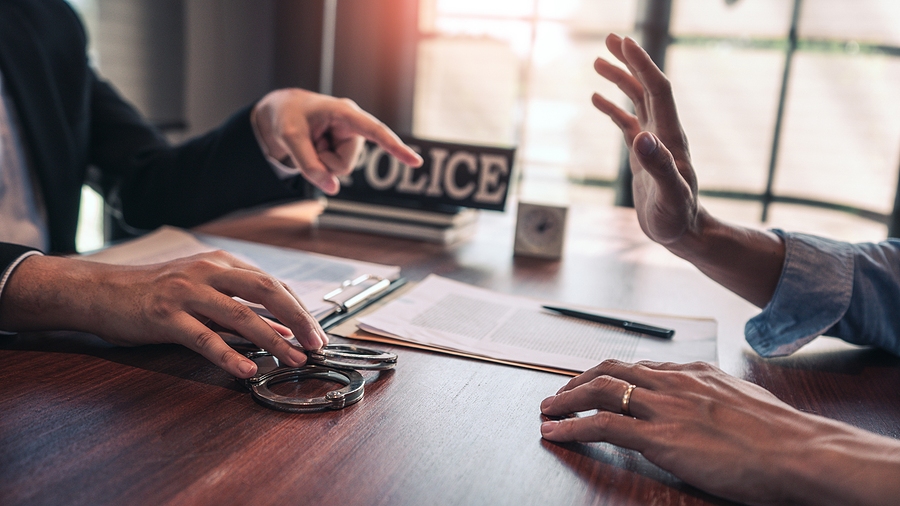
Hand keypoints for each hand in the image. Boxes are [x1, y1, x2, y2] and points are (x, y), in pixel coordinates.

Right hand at [0, 252, 329, 378]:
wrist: (101, 291)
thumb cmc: (155, 293)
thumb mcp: (203, 294)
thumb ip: (241, 309)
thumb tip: (282, 329)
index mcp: (221, 263)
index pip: (272, 284)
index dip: (298, 309)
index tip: (316, 332)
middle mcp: (208, 272)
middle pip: (266, 291)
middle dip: (298, 319)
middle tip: (317, 344)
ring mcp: (186, 292)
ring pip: (241, 316)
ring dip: (273, 340)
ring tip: (294, 360)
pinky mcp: (166, 316)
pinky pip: (205, 338)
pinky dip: (229, 357)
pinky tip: (248, 371)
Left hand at [251, 88, 422, 194]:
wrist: (282, 112)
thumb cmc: (287, 117)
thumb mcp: (289, 138)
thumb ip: (308, 165)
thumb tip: (332, 190)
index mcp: (345, 112)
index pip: (375, 131)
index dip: (395, 147)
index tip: (416, 162)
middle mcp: (353, 126)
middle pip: (345, 165)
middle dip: (324, 164)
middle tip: (308, 144)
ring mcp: (350, 139)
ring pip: (341, 170)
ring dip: (321, 163)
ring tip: (312, 142)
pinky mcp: (346, 148)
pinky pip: (336, 170)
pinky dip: (321, 164)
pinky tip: (316, 146)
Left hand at [540, 359, 899, 504]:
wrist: (799, 451)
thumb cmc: (782, 435)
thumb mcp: (744, 402)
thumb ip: (715, 398)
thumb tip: (704, 407)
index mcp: (693, 373)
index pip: (638, 367)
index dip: (608, 374)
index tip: (591, 383)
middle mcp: (673, 381)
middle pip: (610, 369)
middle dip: (577, 381)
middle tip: (558, 395)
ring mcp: (664, 407)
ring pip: (599, 390)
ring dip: (565, 400)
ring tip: (546, 411)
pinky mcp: (658, 436)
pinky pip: (602, 425)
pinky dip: (571, 427)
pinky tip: (555, 433)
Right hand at [592, 34, 701, 247]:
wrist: (683, 234)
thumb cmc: (678, 218)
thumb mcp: (669, 195)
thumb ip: (658, 166)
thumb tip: (642, 137)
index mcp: (670, 137)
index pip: (658, 90)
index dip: (642, 64)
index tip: (624, 43)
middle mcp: (663, 133)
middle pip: (647, 87)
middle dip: (630, 62)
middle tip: (609, 39)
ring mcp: (653, 143)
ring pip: (636, 101)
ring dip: (620, 79)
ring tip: (597, 61)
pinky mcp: (643, 155)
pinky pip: (627, 123)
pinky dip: (613, 108)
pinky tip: (597, 99)